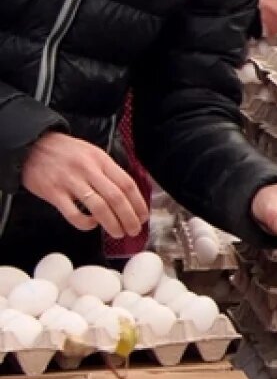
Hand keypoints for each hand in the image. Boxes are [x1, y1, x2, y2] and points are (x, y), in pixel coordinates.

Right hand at [21, 132, 148, 237]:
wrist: (31, 146)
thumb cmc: (65, 152)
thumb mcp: (92, 154)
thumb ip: (108, 172)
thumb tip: (128, 196)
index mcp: (101, 160)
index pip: (127, 184)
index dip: (138, 203)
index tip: (143, 217)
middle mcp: (88, 170)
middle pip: (117, 197)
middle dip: (129, 218)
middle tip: (134, 230)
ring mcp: (70, 181)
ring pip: (99, 207)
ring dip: (112, 224)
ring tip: (118, 233)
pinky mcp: (53, 192)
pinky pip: (73, 213)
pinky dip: (86, 223)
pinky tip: (91, 225)